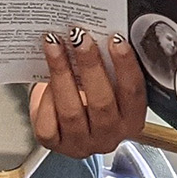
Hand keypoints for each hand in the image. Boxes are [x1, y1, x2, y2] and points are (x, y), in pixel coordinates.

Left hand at [29, 27, 147, 157]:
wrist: (67, 113)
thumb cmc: (91, 93)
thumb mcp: (109, 82)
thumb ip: (110, 66)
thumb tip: (100, 33)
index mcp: (131, 120)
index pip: (133, 93)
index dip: (126, 65)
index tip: (115, 39)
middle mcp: (109, 136)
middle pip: (101, 102)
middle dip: (90, 66)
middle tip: (80, 38)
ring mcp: (82, 143)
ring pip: (71, 111)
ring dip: (62, 73)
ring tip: (55, 46)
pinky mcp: (55, 144)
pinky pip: (48, 124)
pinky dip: (45, 99)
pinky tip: (43, 79)